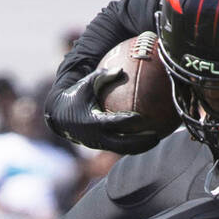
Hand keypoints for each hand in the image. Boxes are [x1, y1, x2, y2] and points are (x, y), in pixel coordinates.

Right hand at [45, 68, 161, 153]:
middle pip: (123, 143)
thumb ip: (103, 76)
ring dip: (141, 147)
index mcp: (93, 122)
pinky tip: (149, 138)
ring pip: (124, 149)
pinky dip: (135, 145)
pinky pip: (122, 148)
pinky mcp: (104, 146)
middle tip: (156, 135)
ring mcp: (101, 144)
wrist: (60, 117)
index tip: (141, 117)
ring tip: (158, 139)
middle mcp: (98, 136)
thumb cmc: (76, 96)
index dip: (127, 122)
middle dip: (140, 142)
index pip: (114, 123)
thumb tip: (120, 69)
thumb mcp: (86, 84)